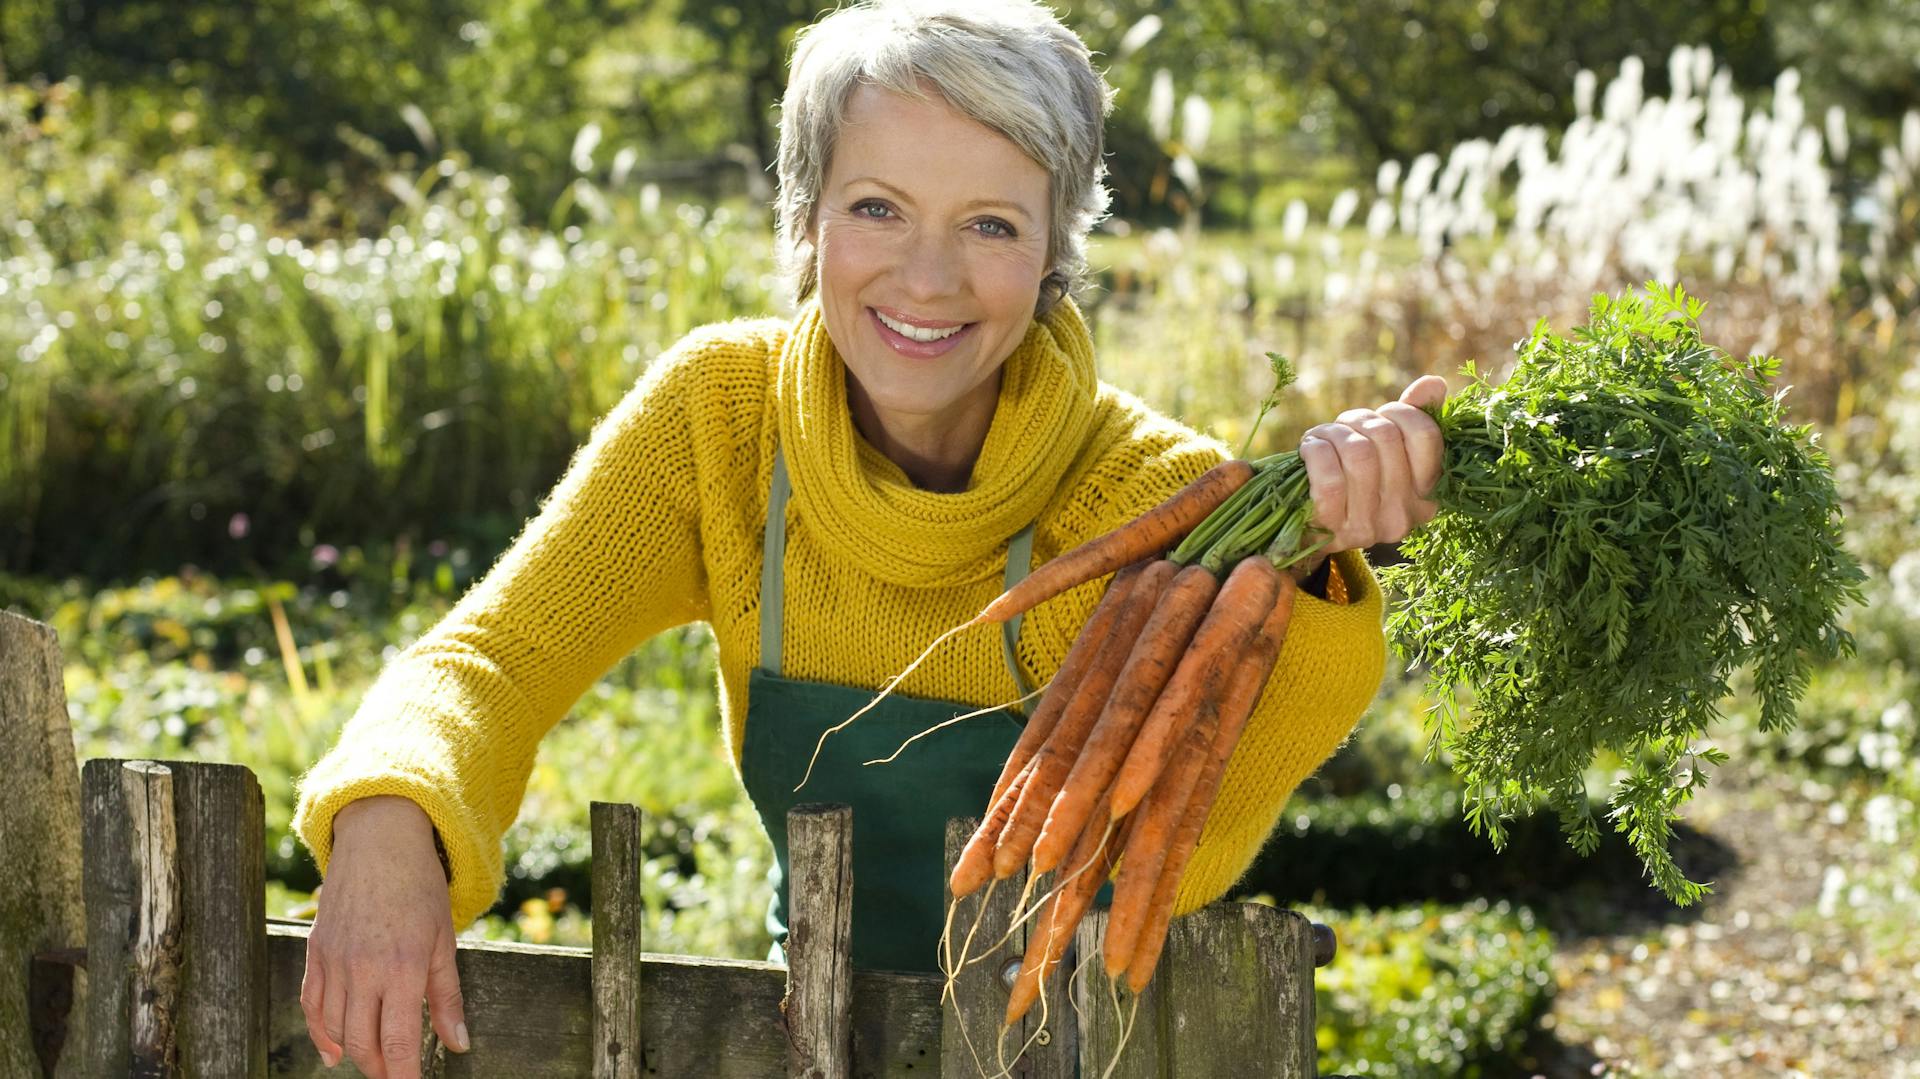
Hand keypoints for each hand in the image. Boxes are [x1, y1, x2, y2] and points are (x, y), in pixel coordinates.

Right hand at [300, 796, 468, 1076]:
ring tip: (375, 1062)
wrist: (379, 840)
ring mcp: (335, 962)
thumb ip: (448, 997)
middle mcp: (364, 970)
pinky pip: (312, 1005)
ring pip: (335, 1029)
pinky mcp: (315, 952)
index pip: (398, 1042)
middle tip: (398, 1073)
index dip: (403, 1076)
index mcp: (403, 968)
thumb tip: (458, 1045)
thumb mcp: (444, 940)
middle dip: (381, 1068)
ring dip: (354, 1053)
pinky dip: (321, 1033)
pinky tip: (334, 1051)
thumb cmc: (420, 888)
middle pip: (363, 1043)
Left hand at [1297, 374, 1446, 564]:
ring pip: (1358, 454)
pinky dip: (1315, 451)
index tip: (1381, 417)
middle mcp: (1403, 515)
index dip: (1400, 412)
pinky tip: (1309, 450)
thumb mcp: (1384, 450)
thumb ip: (1413, 418)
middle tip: (1345, 427)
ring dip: (1334, 433)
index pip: (1426, 436)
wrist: (1303, 523)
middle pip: (1387, 438)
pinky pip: (1329, 479)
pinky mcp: (1333, 527)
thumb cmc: (1349, 478)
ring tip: (1324, 438)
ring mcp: (1369, 526)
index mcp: (1426, 495)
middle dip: (1359, 420)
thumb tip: (1433, 384)